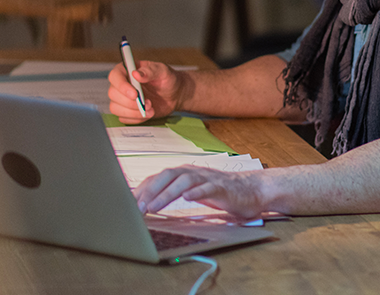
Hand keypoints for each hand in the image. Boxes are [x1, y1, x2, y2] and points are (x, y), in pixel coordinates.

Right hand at [107, 60, 185, 123]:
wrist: (174, 94)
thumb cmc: (167, 79)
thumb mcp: (162, 71)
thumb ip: (150, 71)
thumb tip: (136, 74)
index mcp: (127, 70)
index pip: (114, 76)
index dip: (121, 86)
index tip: (134, 94)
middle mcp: (121, 84)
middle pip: (113, 94)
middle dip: (130, 102)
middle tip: (148, 102)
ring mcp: (122, 99)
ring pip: (115, 108)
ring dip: (133, 112)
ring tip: (150, 108)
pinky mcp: (126, 111)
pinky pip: (123, 118)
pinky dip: (136, 119)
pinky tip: (148, 113)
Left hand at [134, 166, 264, 220]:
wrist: (251, 189)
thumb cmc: (219, 192)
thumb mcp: (193, 191)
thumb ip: (173, 193)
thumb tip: (147, 202)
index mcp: (184, 174)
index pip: (158, 178)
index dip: (142, 189)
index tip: (127, 204)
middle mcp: (193, 172)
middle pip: (167, 176)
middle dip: (150, 191)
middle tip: (137, 208)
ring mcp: (208, 178)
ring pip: (184, 181)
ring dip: (167, 194)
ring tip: (154, 207)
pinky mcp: (222, 187)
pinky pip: (208, 187)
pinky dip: (197, 191)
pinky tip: (187, 198)